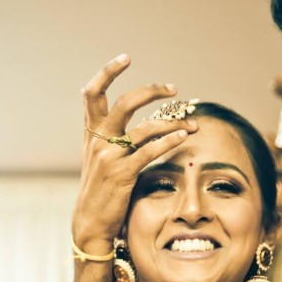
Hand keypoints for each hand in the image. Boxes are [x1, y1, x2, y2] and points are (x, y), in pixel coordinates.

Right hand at [71, 54, 197, 256]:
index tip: (126, 58)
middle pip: (123, 103)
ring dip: (172, 122)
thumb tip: (136, 123)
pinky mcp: (123, 174)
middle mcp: (98, 141)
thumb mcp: (99, 160)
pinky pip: (150, 151)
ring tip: (192, 123)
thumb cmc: (100, 191)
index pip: (92, 93)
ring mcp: (109, 157)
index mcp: (91, 134)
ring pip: (144, 128)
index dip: (107, 72)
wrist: (89, 223)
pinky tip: (185, 135)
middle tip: (173, 89)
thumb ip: (111, 139)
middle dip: (150, 91)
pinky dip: (170, 140)